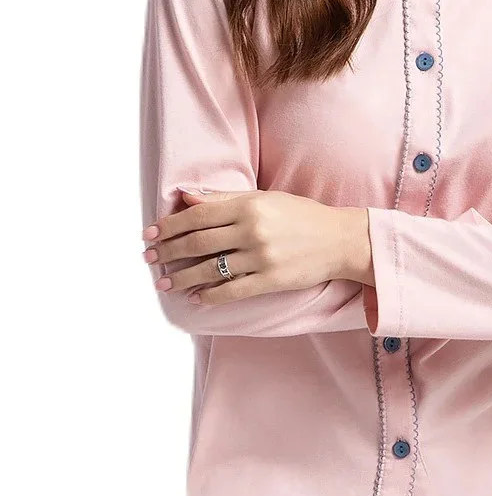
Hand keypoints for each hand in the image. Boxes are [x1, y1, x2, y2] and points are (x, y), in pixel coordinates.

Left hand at [142, 188, 359, 304]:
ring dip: (182, 277)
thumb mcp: (264, 198)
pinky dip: (210, 295)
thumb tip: (185, 198)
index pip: (198, 215)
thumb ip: (223, 199)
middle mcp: (252, 229)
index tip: (150, 234)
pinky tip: (195, 297)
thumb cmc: (301, 215)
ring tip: (164, 282)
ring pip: (210, 269)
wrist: (339, 239)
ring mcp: (262, 257)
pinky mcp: (271, 280)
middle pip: (198, 242)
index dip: (170, 225)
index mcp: (249, 204)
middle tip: (149, 259)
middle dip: (168, 251)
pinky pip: (232, 290)